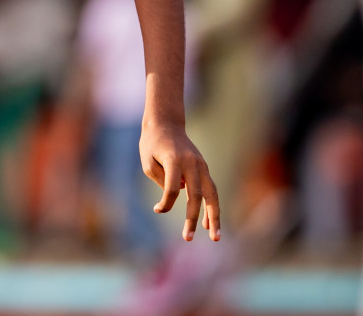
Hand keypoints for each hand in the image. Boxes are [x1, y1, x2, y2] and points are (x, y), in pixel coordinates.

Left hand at [142, 121, 220, 241]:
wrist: (166, 123)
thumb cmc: (152, 144)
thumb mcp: (148, 162)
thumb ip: (162, 181)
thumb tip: (176, 196)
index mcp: (174, 160)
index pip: (172, 188)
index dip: (165, 202)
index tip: (157, 209)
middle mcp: (192, 163)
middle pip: (196, 195)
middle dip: (191, 218)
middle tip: (187, 238)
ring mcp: (201, 165)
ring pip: (212, 194)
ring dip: (213, 217)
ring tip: (214, 237)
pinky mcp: (204, 168)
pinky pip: (211, 190)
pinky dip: (211, 207)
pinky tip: (208, 224)